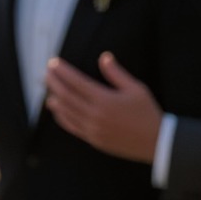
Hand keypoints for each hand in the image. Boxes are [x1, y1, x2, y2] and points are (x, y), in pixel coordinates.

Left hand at [42, 52, 163, 160]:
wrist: (154, 142)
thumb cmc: (147, 112)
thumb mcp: (136, 88)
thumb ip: (116, 73)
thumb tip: (104, 57)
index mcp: (105, 100)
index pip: (76, 82)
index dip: (63, 71)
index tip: (54, 63)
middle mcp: (95, 115)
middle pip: (66, 96)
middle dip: (54, 82)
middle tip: (46, 72)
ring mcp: (92, 129)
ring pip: (65, 112)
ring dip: (54, 98)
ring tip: (48, 87)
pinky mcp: (92, 139)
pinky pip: (71, 126)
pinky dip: (61, 116)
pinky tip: (56, 108)